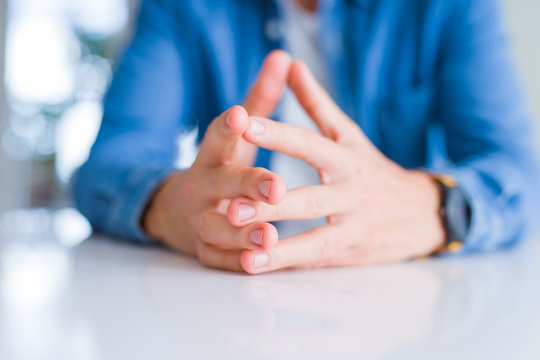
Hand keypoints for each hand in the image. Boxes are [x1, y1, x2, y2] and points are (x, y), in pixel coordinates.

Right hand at [142, 51, 290, 270]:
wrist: (180, 212)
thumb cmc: (222, 168)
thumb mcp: (237, 137)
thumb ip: (260, 100)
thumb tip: (283, 56)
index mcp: (212, 155)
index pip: (217, 138)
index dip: (227, 127)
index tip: (241, 115)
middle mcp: (202, 187)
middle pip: (220, 184)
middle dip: (246, 185)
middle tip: (276, 187)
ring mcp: (200, 220)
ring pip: (215, 227)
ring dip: (240, 232)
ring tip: (268, 235)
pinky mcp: (204, 250)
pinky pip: (218, 259)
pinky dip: (236, 262)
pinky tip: (257, 264)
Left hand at [234, 61, 444, 272]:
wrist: (423, 212)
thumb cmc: (374, 170)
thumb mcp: (349, 135)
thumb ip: (317, 103)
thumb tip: (291, 65)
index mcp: (347, 159)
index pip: (310, 144)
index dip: (278, 135)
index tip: (244, 125)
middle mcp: (353, 193)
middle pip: (310, 198)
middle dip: (272, 204)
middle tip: (232, 206)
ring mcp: (355, 226)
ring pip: (316, 238)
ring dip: (280, 247)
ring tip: (244, 252)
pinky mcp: (353, 253)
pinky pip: (318, 260)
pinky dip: (290, 265)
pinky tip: (259, 267)